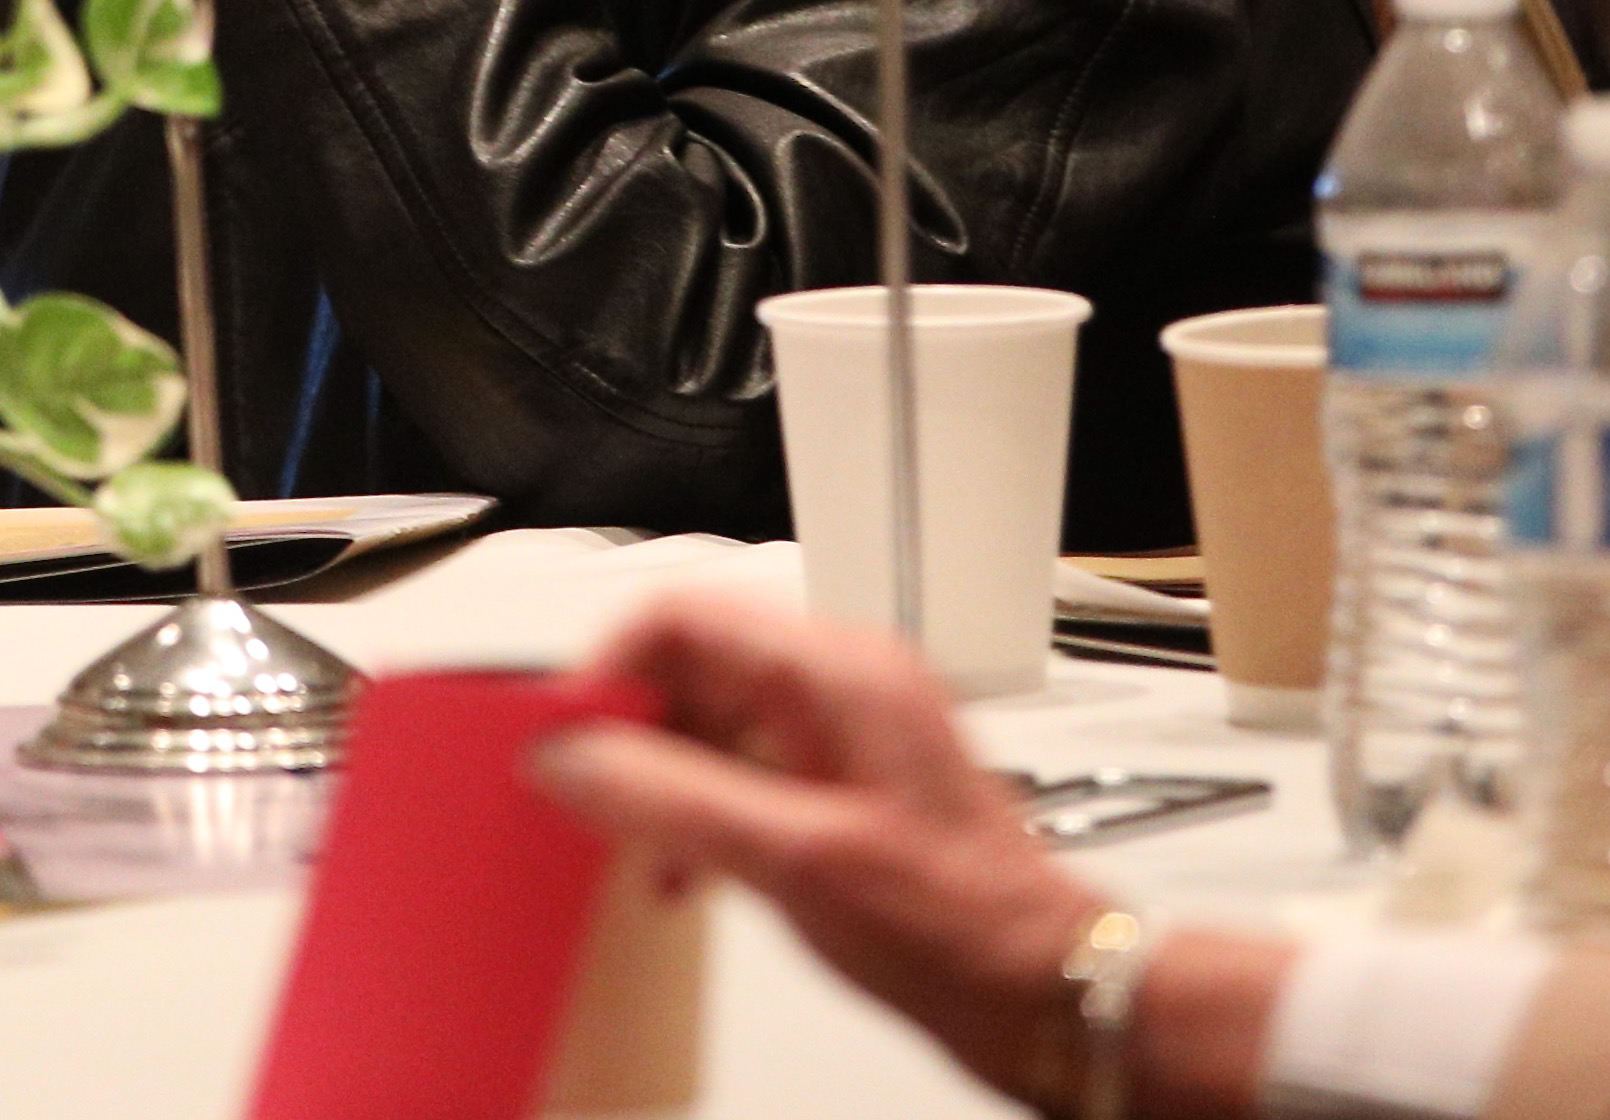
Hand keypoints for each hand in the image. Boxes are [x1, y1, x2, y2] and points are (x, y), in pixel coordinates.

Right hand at [529, 600, 1135, 1110]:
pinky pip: (747, 762)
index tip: (567, 736)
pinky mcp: (850, 780)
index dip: (608, 672)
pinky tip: (692, 868)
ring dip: (662, 776)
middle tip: (592, 796)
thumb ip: (670, 799)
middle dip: (631, 729)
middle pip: (692, 662)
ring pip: (713, 714)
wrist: (1042, 992)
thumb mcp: (791, 860)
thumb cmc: (957, 929)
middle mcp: (844, 682)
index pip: (681, 616)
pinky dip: (704, 806)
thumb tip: (570, 757)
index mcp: (834, 673)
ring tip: (641, 846)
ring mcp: (850, 730)